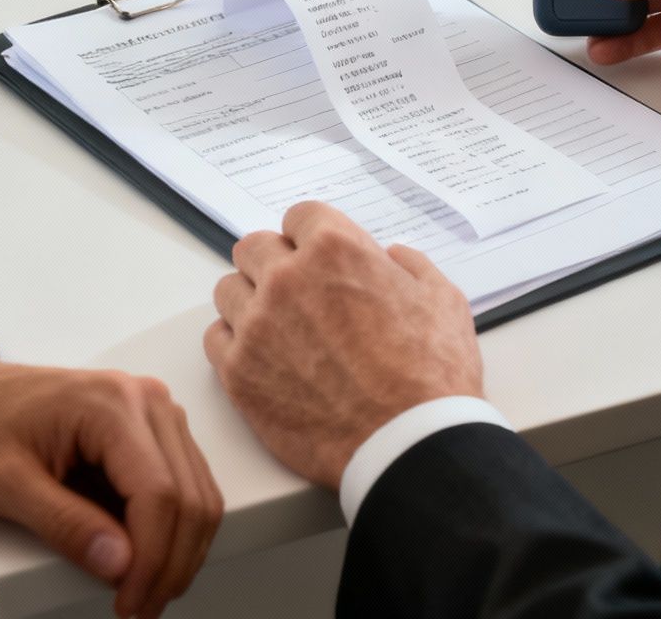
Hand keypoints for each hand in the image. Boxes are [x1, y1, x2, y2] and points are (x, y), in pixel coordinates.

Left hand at [0, 354, 221, 618]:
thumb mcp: (7, 483)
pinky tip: (148, 560)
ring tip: (146, 593)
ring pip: (199, 493)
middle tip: (142, 609)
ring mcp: (156, 413)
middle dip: (172, 564)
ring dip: (181, 551)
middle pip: (190, 497)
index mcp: (113, 406)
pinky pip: (186, 484)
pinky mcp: (155, 428)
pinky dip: (176, 530)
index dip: (152, 560)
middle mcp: (148, 402)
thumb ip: (64, 524)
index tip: (130, 603)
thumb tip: (120, 565)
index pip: (159, 494)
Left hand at [203, 201, 482, 488]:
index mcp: (335, 250)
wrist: (408, 443)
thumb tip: (391, 258)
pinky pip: (216, 339)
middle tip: (298, 291)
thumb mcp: (443, 299)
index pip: (299, 216)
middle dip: (276, 262)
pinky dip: (236, 343)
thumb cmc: (431, 375)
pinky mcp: (238, 373)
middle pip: (254, 247)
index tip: (317, 255)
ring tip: (280, 328)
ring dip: (251, 301)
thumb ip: (410, 266)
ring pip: (229, 290)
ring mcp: (257, 326)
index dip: (312, 237)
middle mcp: (286, 279)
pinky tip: (265, 357)